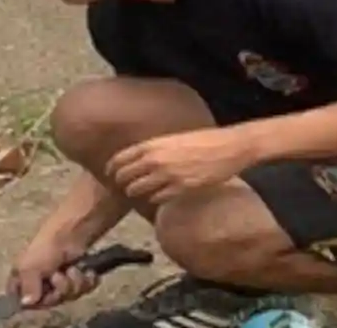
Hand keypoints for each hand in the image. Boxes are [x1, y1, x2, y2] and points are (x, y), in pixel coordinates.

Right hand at [9, 232, 97, 309]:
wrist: (76, 230)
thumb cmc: (48, 246)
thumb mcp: (31, 266)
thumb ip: (27, 288)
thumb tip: (26, 304)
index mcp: (22, 278)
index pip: (22, 302)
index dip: (33, 303)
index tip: (42, 295)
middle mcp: (40, 281)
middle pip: (50, 302)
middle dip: (59, 291)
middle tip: (60, 276)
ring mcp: (60, 279)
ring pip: (68, 297)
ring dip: (74, 284)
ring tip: (73, 269)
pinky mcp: (78, 276)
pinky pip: (84, 290)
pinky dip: (88, 281)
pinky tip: (88, 272)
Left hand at [109, 127, 257, 203]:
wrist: (228, 147)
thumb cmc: (204, 140)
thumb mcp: (174, 138)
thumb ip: (156, 148)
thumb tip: (140, 158)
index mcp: (154, 144)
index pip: (121, 158)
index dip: (112, 168)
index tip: (109, 173)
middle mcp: (156, 160)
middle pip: (125, 176)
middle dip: (121, 183)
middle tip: (123, 187)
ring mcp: (167, 175)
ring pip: (138, 189)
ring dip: (136, 193)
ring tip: (139, 193)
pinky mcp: (180, 188)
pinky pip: (157, 198)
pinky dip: (154, 199)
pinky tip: (158, 196)